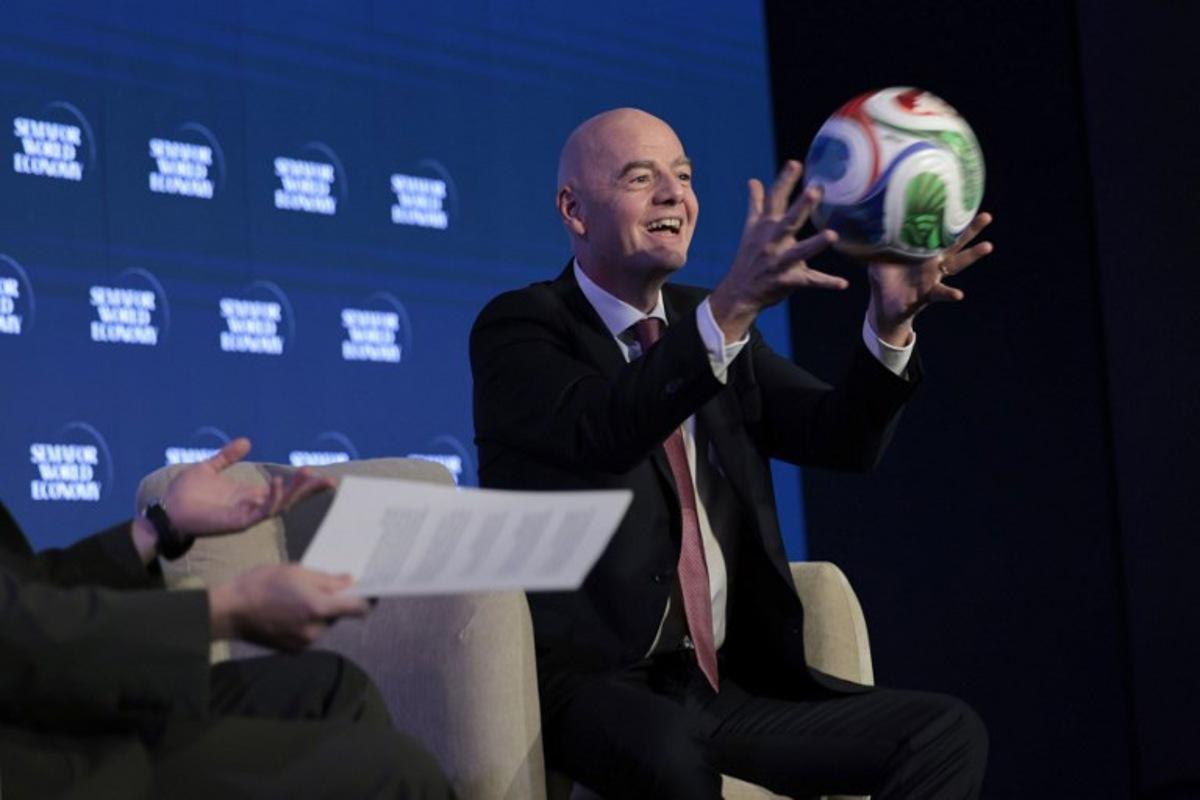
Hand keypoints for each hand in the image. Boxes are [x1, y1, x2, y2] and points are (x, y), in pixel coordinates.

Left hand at [162, 437, 334, 536]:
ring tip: (307, 473)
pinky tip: (275, 482)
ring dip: (294, 490)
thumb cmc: (184, 494)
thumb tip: (246, 442)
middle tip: (328, 480)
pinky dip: (270, 498)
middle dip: (308, 490)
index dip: (302, 485)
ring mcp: (246, 515)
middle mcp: (252, 505)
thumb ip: (227, 457)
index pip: (282, 489)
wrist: (166, 510)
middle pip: (289, 499)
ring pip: (279, 504)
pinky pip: (260, 511)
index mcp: (248, 494)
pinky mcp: (237, 522)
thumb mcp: (208, 468)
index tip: (323, 476)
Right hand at [209, 564, 370, 650]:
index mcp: (318, 607)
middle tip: (320, 587)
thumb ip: (328, 580)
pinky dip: (306, 624)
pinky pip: (310, 634)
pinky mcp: (294, 650)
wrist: (230, 611)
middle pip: (339, 615)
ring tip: (297, 599)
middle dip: (334, 602)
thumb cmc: (261, 585)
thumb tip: (350, 581)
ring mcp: (304, 643)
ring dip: (319, 613)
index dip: (369, 599)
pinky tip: (289, 612)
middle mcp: (315, 630)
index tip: (372, 592)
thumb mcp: (297, 572)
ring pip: (324, 624)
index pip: (359, 608)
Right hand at [709, 160, 842, 341]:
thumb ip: (756, 204)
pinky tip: (843, 283)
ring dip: (815, 244)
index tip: (795, 163)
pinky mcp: (788, 281)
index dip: (784, 182)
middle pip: (788, 222)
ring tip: (832, 235)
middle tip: (815, 190)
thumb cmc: (749, 257)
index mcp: (766, 227)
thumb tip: (754, 180)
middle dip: (801, 207)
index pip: (775, 200)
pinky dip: (826, 283)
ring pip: (799, 252)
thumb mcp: (750, 229)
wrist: (740, 292)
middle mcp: (772, 243)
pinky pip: (810, 281)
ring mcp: (780, 262)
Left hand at [867, 213, 994, 345]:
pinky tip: (959, 294)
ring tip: (988, 246)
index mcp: (923, 250)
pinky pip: (941, 293)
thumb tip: (870, 222)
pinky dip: (950, 293)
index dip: (948, 218)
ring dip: (972, 255)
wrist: (883, 306)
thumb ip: (879, 242)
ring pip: (957, 264)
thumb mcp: (880, 257)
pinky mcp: (928, 294)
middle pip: (956, 242)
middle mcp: (933, 262)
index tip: (961, 201)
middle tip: (987, 216)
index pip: (938, 230)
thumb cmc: (884, 277)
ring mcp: (934, 277)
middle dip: (971, 229)